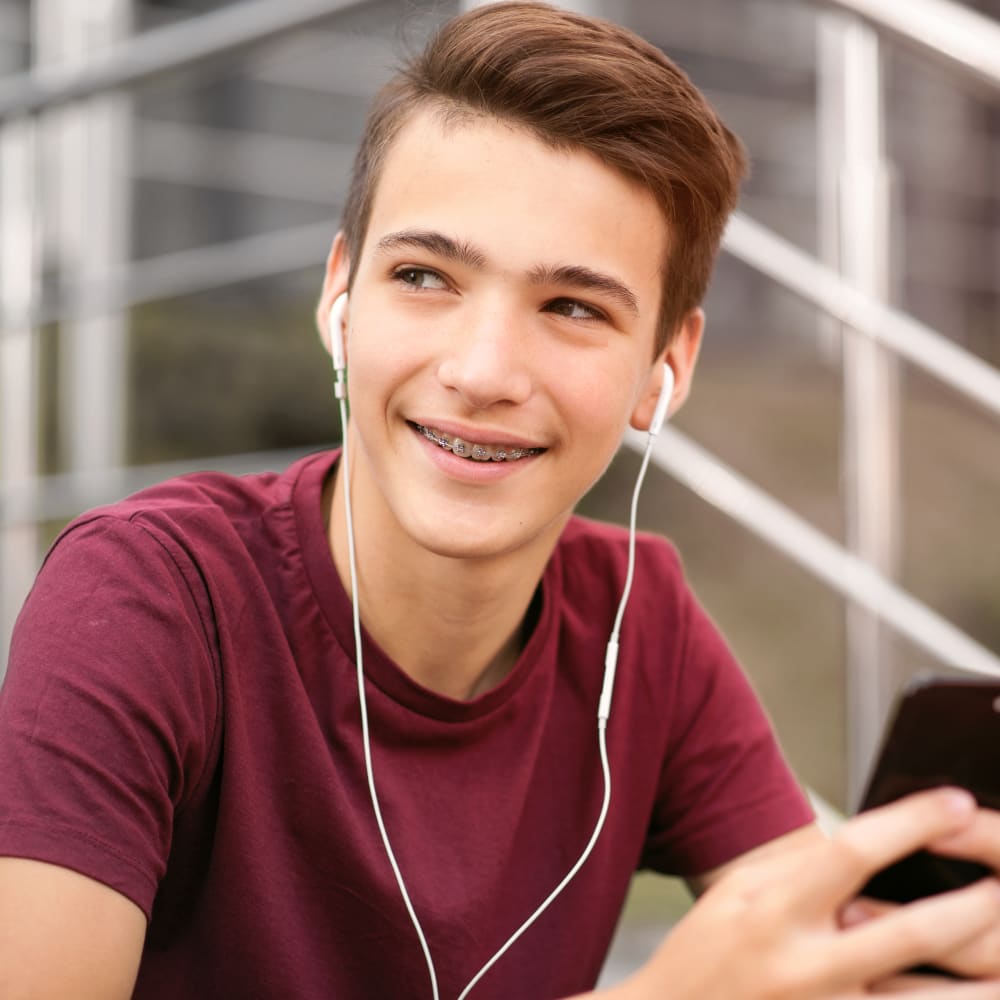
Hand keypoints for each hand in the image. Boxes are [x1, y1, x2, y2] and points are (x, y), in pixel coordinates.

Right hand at [606, 789, 999, 998]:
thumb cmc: (703, 955)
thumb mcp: (735, 892)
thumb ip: (798, 869)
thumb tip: (865, 846)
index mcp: (775, 910)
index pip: (855, 851)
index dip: (911, 823)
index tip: (954, 803)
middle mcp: (806, 966)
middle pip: (913, 932)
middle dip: (974, 904)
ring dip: (982, 980)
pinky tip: (971, 990)